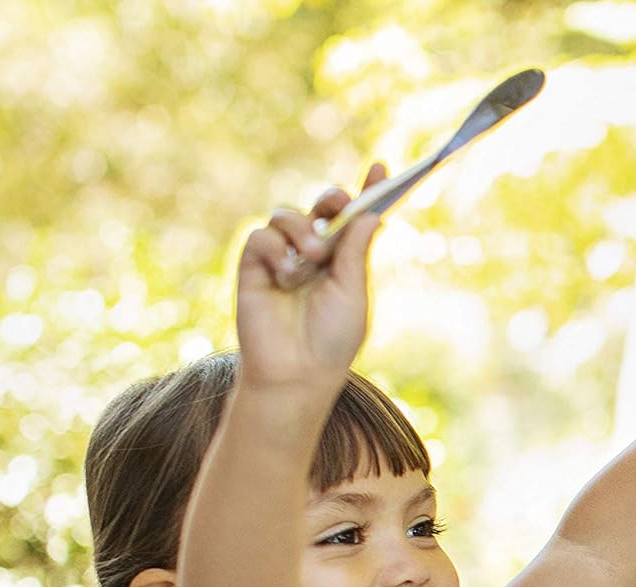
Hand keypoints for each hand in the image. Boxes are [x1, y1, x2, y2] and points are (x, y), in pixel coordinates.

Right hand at [234, 165, 387, 391]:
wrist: (297, 371)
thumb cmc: (331, 340)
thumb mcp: (353, 291)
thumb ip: (356, 251)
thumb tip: (372, 213)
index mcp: (342, 262)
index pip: (354, 220)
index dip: (366, 193)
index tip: (380, 166)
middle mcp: (313, 256)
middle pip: (320, 208)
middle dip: (331, 199)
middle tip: (339, 204)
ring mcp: (283, 258)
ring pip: (287, 216)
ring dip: (302, 230)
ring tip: (312, 258)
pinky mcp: (255, 266)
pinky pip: (262, 236)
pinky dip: (276, 249)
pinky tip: (285, 273)